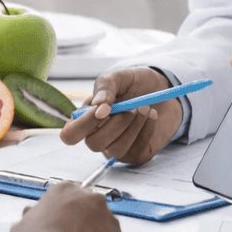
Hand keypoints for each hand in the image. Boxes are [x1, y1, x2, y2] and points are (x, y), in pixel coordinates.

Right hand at [4, 182, 127, 231]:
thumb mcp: (22, 226)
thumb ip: (31, 218)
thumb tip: (31, 219)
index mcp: (66, 190)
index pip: (68, 196)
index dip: (63, 214)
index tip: (59, 227)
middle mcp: (92, 199)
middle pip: (90, 209)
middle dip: (83, 224)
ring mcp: (110, 221)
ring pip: (105, 230)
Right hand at [58, 67, 182, 164]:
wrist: (161, 90)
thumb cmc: (134, 84)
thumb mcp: (118, 77)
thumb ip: (105, 87)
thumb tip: (99, 106)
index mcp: (86, 117)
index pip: (70, 134)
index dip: (84, 125)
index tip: (106, 109)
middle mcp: (98, 135)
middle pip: (94, 144)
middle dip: (116, 124)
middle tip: (131, 107)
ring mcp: (116, 147)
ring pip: (117, 150)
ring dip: (133, 127)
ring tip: (144, 107)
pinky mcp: (136, 154)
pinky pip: (137, 151)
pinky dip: (146, 130)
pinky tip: (151, 115)